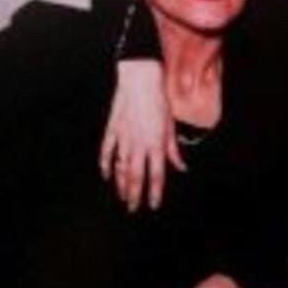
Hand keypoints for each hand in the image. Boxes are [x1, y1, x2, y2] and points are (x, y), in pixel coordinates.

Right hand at [99, 60, 185, 212]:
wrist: (140, 80)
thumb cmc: (159, 101)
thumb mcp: (171, 126)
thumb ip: (173, 150)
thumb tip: (181, 166)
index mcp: (156, 144)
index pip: (156, 175)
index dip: (155, 192)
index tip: (153, 205)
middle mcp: (139, 144)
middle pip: (136, 177)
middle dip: (135, 195)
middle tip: (133, 208)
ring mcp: (124, 138)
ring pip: (121, 168)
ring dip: (121, 184)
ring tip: (123, 196)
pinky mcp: (112, 129)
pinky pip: (107, 152)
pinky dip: (106, 165)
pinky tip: (107, 175)